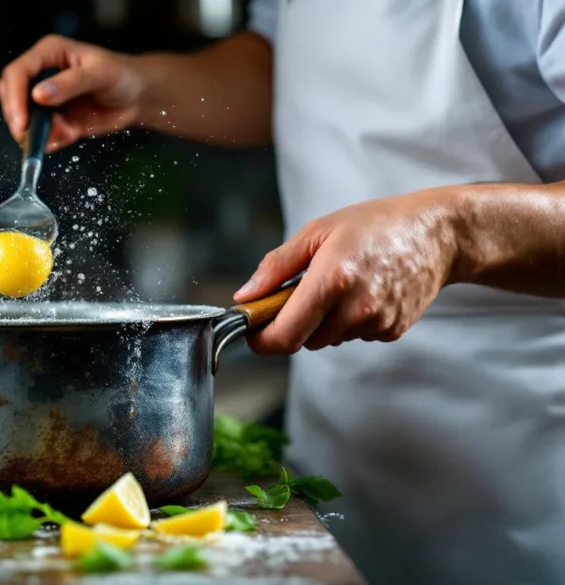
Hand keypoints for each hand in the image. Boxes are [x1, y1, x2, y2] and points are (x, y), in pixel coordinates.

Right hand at [0, 35, 146, 151]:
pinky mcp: (55, 120)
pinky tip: (61, 140)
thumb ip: (69, 84)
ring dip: (32, 132)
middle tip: (26, 135)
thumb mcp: (99, 74)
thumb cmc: (122, 75)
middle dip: (16, 116)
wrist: (138, 98)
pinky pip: (42, 134)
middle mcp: (42, 75)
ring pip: (23, 117)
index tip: (22, 120)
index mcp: (49, 54)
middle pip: (11, 95)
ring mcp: (46, 100)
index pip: (18, 73)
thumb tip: (39, 95)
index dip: (15, 97)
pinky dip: (47, 142)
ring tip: (54, 137)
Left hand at [233, 190, 460, 353]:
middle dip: (294, 322)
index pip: (285, 335)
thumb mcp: (317, 232)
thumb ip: (276, 267)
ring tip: (342, 283)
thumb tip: (245, 297)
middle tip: (303, 288)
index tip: (253, 329)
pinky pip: (354, 336)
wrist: (436, 234)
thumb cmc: (374, 225)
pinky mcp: (392, 331)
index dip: (262, 339)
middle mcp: (356, 308)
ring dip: (323, 321)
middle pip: (304, 340)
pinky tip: (364, 292)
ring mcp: (377, 323)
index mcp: (332, 280)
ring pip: (329, 339)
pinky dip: (349, 320)